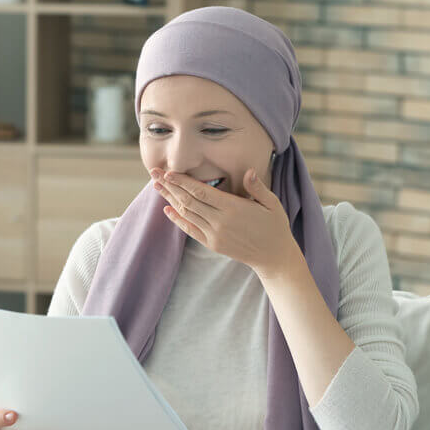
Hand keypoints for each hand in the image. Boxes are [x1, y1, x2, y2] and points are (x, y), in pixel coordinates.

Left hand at [150, 167, 301, 278]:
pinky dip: (177, 219)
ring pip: (187, 214)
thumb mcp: (273, 204)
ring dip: (170, 199)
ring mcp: (215, 235)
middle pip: (188, 201)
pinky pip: (190, 230)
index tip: (169, 172)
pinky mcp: (212, 244)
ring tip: (157, 186)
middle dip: (170, 186)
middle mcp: (220, 222)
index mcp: (234, 209)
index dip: (183, 182)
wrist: (274, 257)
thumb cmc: (275, 227)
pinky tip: (167, 209)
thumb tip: (249, 172)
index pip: (202, 193)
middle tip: (154, 173)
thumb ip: (258, 187)